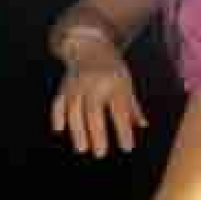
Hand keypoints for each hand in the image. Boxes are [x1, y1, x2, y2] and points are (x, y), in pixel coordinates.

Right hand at [52, 36, 147, 157]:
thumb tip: (143, 125)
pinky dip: (57, 116)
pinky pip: (58, 101)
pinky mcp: (64, 85)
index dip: (124, 130)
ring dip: (77, 130)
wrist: (91, 45)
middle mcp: (94, 83)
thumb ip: (133, 106)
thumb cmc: (112, 70)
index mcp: (115, 83)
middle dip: (97, 133)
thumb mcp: (126, 84)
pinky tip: (59, 130)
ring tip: (82, 149)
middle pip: (94, 111)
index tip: (127, 148)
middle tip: (100, 154)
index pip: (120, 110)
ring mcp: (77, 83)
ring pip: (74, 109)